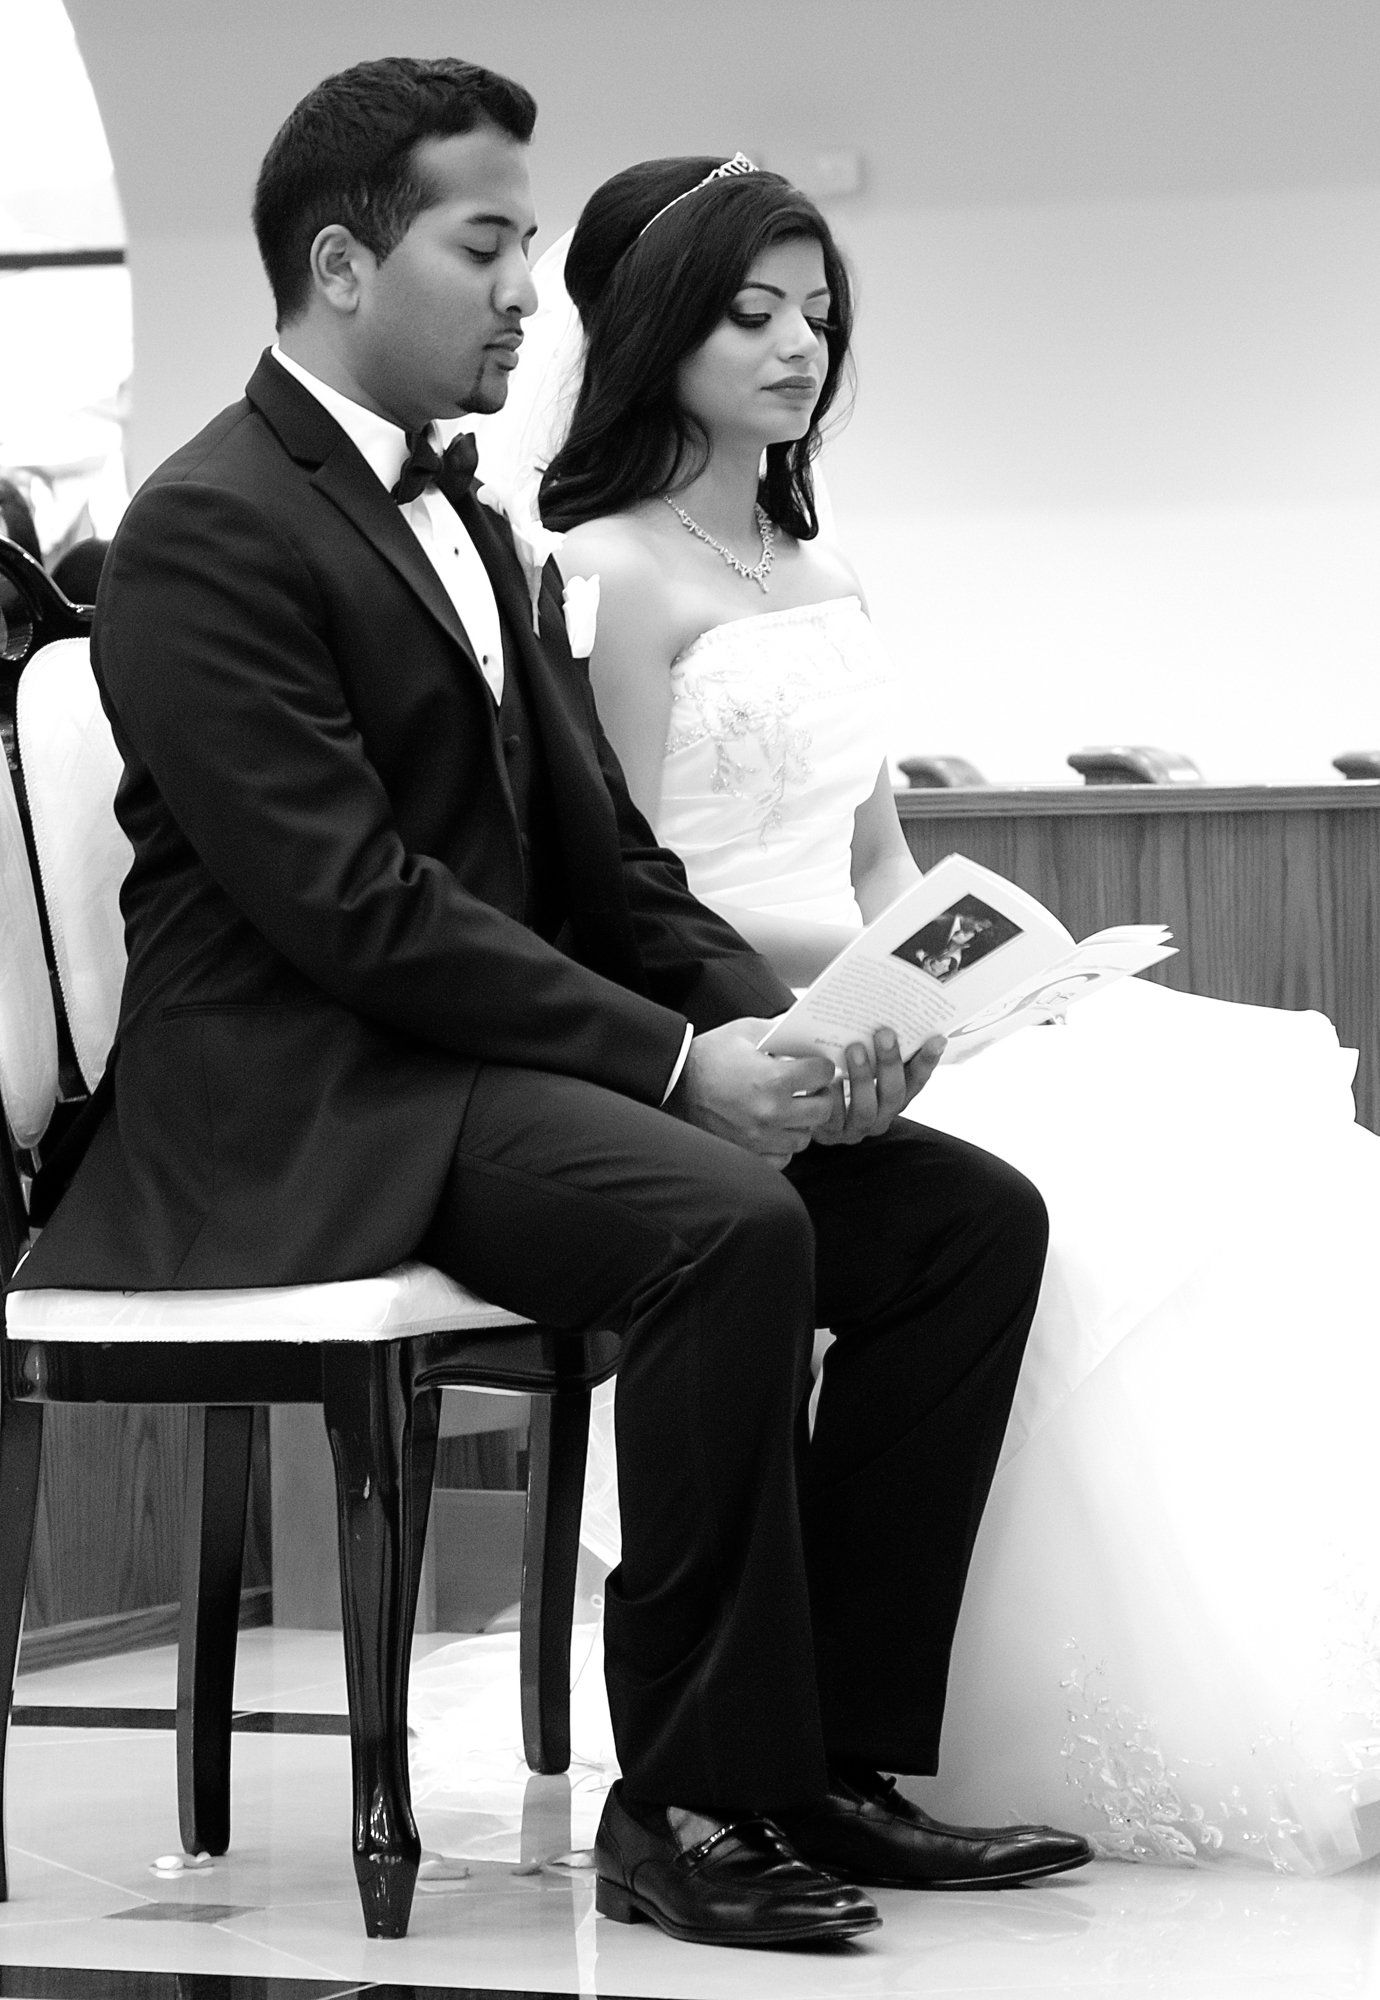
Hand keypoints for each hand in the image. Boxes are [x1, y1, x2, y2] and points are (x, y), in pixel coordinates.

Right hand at [671, 1019, 836, 1167]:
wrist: (673, 1086)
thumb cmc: (708, 1057)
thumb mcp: (744, 1032)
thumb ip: (780, 1030)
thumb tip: (807, 1031)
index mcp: (773, 1079)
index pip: (824, 1074)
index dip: (821, 1066)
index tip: (814, 1066)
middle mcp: (771, 1112)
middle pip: (823, 1109)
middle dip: (820, 1095)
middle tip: (809, 1088)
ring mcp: (760, 1138)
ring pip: (805, 1136)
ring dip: (802, 1122)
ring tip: (789, 1108)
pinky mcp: (749, 1154)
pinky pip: (783, 1157)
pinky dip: (782, 1144)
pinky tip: (773, 1128)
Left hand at [813, 1029, 946, 1145]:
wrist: (806, 1111)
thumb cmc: (840, 1076)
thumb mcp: (862, 1062)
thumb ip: (876, 1047)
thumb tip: (883, 1009)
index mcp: (896, 1096)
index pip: (917, 1080)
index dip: (928, 1062)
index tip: (936, 1039)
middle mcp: (883, 1115)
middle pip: (894, 1094)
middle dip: (891, 1063)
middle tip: (885, 1033)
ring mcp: (857, 1127)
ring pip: (866, 1108)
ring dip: (863, 1077)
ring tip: (854, 1048)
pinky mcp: (831, 1132)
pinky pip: (833, 1117)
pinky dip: (833, 1096)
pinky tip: (829, 1077)